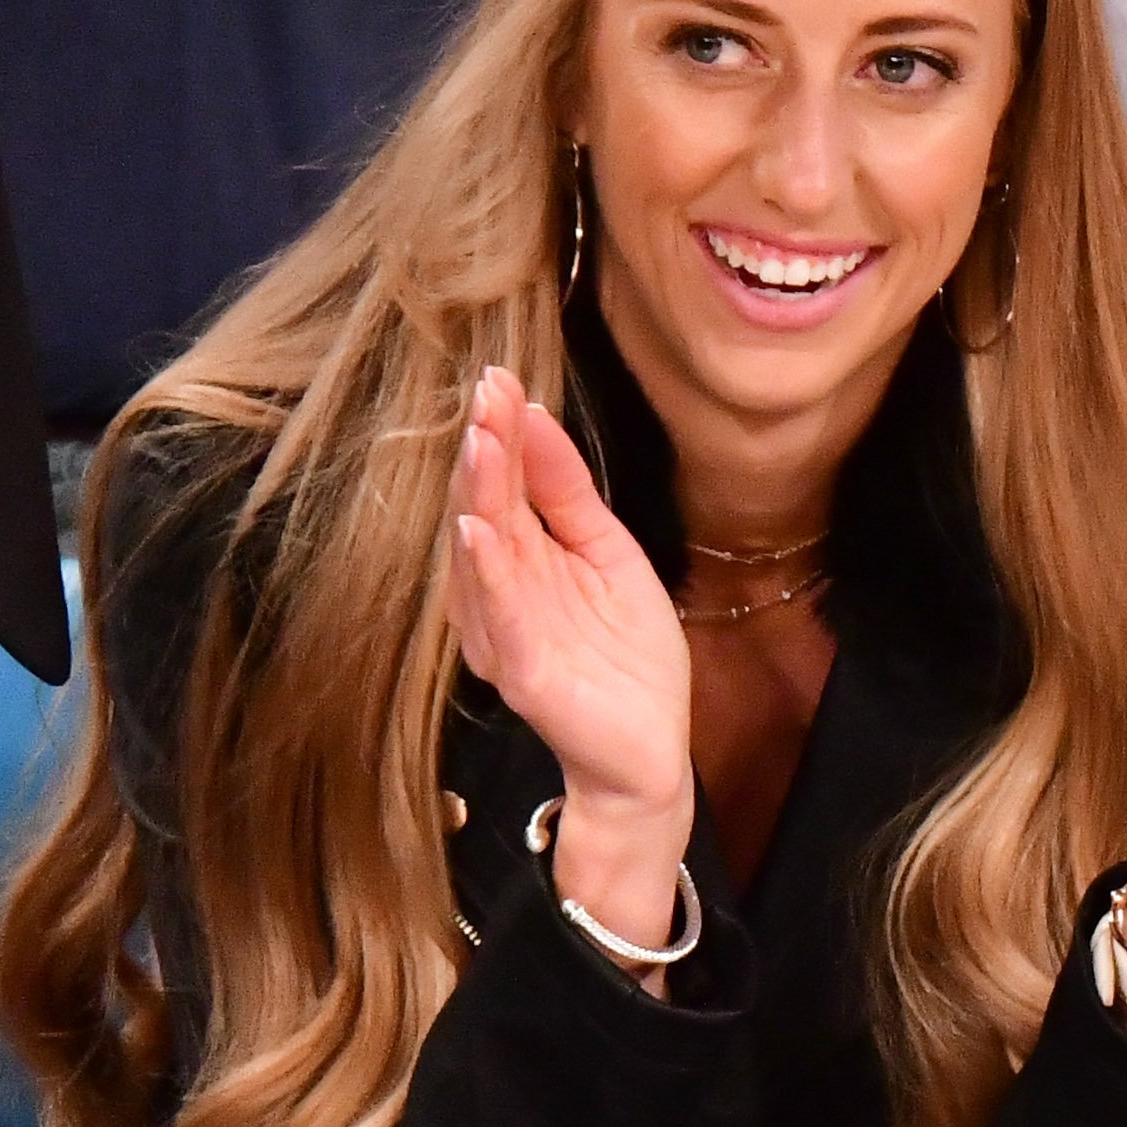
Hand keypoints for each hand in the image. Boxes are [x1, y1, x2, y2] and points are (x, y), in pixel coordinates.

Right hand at [445, 367, 693, 947]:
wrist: (648, 749)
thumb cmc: (624, 656)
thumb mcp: (609, 554)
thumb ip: (569, 493)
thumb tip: (536, 417)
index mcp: (523, 559)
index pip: (503, 485)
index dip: (499, 433)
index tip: (498, 377)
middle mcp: (501, 591)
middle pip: (485, 509)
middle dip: (484, 451)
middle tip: (485, 393)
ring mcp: (506, 632)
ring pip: (483, 555)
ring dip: (478, 498)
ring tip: (478, 443)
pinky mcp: (523, 672)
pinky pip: (499, 616)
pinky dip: (486, 573)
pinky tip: (479, 531)